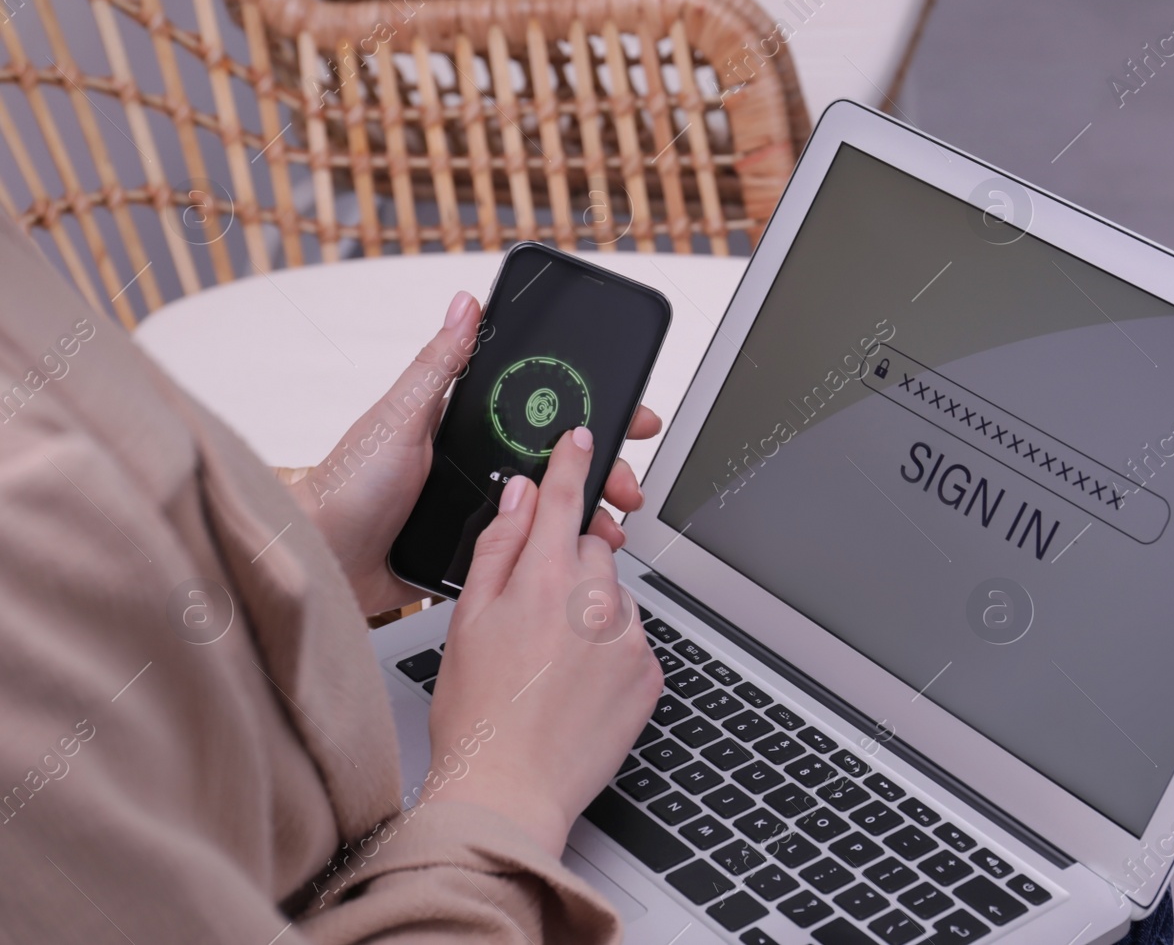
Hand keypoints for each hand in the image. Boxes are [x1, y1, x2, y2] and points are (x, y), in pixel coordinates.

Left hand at [289, 289, 663, 614]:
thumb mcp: (400, 417)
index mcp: (465, 427)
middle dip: (601, 471)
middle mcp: (477, 466)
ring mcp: (478, 511)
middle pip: (557, 464)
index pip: (542, 412)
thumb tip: (465, 303)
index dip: (589, 413)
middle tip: (627, 482)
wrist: (319, 560)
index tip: (628, 415)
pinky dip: (556, 555)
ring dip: (586, 517)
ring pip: (550, 511)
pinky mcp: (473, 554)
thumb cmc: (346, 486)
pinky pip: (527, 552)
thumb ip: (438, 365)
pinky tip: (575, 560)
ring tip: (607, 527)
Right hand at [423, 428, 662, 856]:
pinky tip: (574, 685)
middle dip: (566, 566)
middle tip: (530, 615)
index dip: (571, 462)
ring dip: (588, 613)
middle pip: (590, 550)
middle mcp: (595, 601)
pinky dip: (609, 651)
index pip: (563, 498)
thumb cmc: (478, 713)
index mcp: (543, 579)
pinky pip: (632, 640)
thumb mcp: (467, 619)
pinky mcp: (651, 673)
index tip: (581, 438)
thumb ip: (497, 547)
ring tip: (548, 664)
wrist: (509, 790)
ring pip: (612, 598)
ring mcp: (629, 638)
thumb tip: (518, 495)